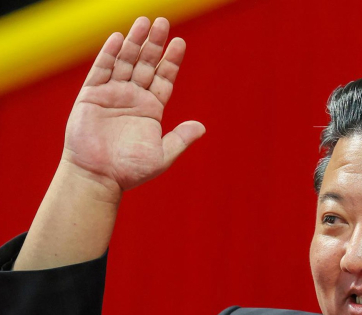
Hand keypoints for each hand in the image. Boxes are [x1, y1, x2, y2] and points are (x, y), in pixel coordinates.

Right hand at [61, 17, 204, 197]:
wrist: (99, 177)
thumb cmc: (130, 170)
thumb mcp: (162, 155)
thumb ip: (180, 139)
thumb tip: (202, 127)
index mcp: (151, 110)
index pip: (164, 78)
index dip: (172, 61)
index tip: (180, 43)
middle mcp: (133, 98)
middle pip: (146, 64)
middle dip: (155, 45)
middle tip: (163, 23)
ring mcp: (112, 95)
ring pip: (125, 62)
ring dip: (134, 42)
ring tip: (144, 22)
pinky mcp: (91, 96)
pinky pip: (101, 70)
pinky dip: (109, 54)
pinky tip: (118, 38)